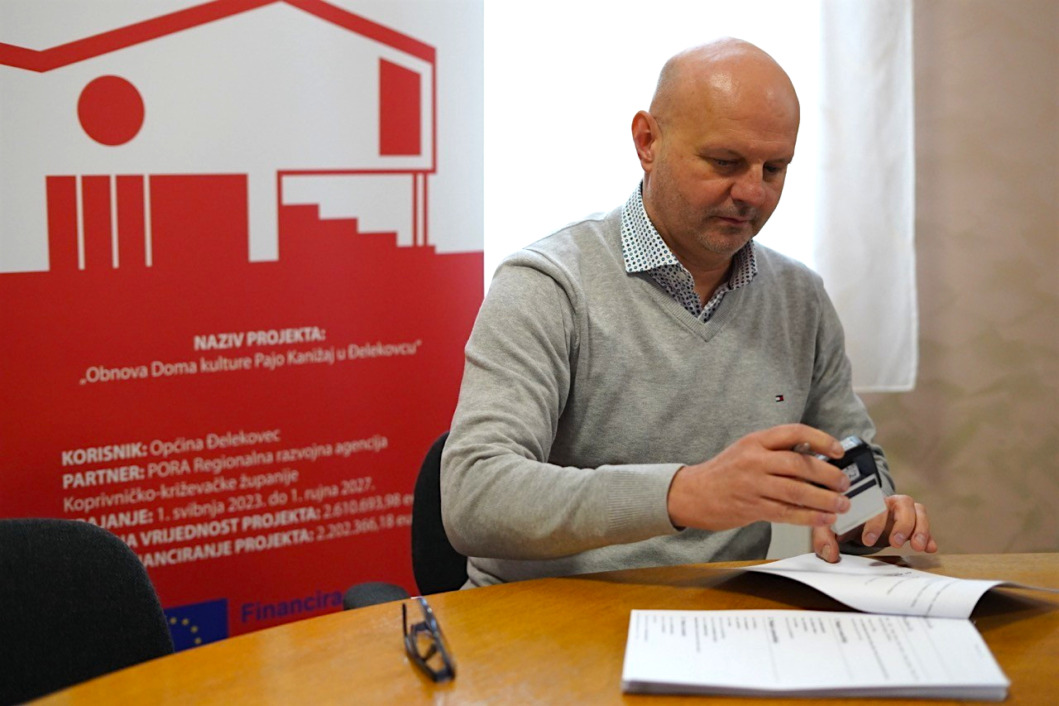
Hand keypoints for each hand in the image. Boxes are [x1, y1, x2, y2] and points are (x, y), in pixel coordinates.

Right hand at [667, 424, 851, 530]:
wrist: (692, 493)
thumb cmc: (723, 473)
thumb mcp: (746, 450)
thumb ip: (775, 451)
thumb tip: (814, 457)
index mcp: (755, 441)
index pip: (793, 432)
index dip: (820, 439)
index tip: (837, 450)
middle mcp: (754, 460)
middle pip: (799, 464)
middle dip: (828, 474)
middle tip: (844, 482)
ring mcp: (752, 484)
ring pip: (796, 491)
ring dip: (824, 499)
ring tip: (841, 504)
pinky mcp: (752, 507)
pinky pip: (786, 512)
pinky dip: (809, 517)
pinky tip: (824, 518)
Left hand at [812, 494, 937, 562]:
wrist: (854, 524)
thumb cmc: (842, 523)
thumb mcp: (829, 529)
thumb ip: (824, 539)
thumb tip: (830, 555)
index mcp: (867, 500)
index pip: (875, 505)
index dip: (874, 522)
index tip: (868, 540)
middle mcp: (888, 503)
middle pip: (904, 503)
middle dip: (902, 523)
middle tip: (896, 543)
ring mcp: (903, 512)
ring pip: (919, 511)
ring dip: (921, 528)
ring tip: (918, 547)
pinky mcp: (913, 524)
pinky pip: (925, 525)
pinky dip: (930, 536)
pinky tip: (931, 548)